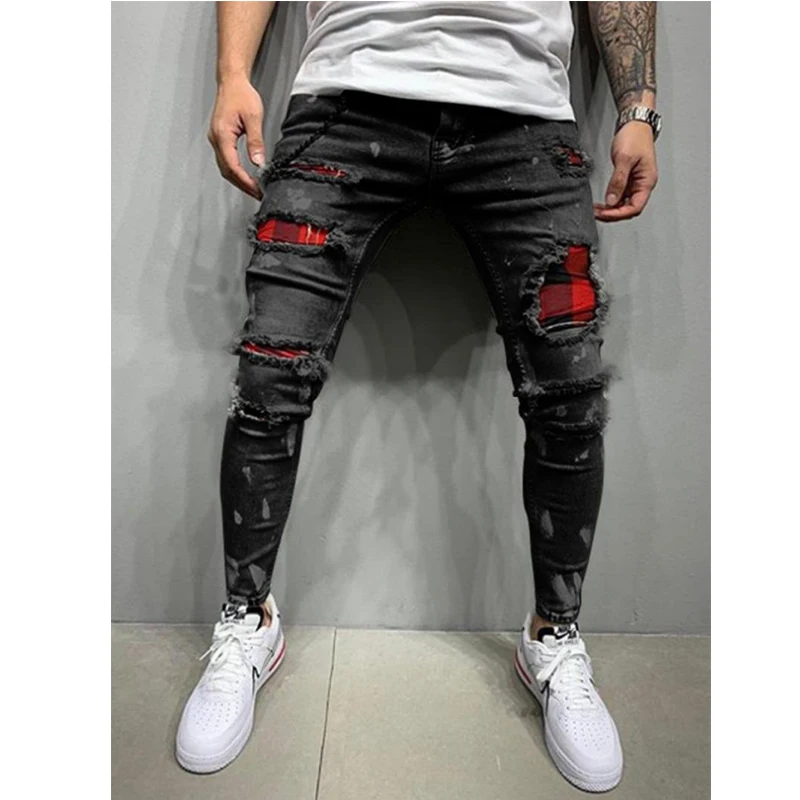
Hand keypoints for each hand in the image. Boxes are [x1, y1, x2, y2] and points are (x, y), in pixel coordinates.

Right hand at [207, 77, 264, 199]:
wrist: (232, 82)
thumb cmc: (241, 94)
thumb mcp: (253, 117)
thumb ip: (256, 141)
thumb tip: (259, 162)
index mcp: (222, 135)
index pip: (232, 166)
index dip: (245, 181)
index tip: (257, 190)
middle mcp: (216, 139)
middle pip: (227, 171)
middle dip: (242, 185)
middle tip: (257, 194)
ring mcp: (216, 140)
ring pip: (225, 168)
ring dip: (239, 180)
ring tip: (254, 189)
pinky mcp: (220, 139)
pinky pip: (226, 161)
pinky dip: (236, 172)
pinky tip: (246, 176)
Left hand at [594, 121, 657, 221]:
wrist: (634, 123)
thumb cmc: (635, 136)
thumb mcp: (624, 159)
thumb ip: (618, 181)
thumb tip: (611, 200)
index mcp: (647, 181)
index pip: (635, 207)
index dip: (619, 213)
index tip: (605, 214)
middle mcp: (642, 184)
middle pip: (629, 208)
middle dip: (613, 213)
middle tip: (597, 214)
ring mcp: (635, 182)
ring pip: (623, 203)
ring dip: (610, 208)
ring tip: (597, 209)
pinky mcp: (628, 179)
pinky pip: (619, 195)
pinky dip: (610, 200)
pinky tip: (602, 201)